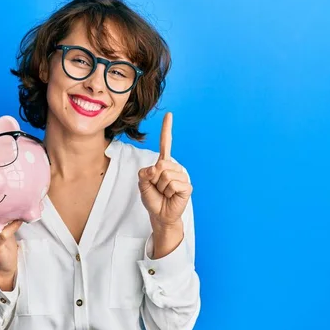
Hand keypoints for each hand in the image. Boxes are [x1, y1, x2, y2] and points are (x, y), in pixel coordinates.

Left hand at [138, 112, 192, 228]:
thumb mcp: (142, 184)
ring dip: (160, 188)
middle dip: (154, 180)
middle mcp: (174, 167)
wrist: (160, 215)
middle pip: (160, 165)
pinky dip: (168, 192)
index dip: (167, 129)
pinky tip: (171, 196)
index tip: (169, 114)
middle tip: (157, 188)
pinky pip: (173, 185)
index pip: (165, 144)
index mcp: (163, 163)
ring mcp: (182, 176)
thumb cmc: (153, 198)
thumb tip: (157, 168)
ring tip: (164, 193)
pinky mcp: (187, 186)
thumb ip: (144, 173)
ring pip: (165, 176)